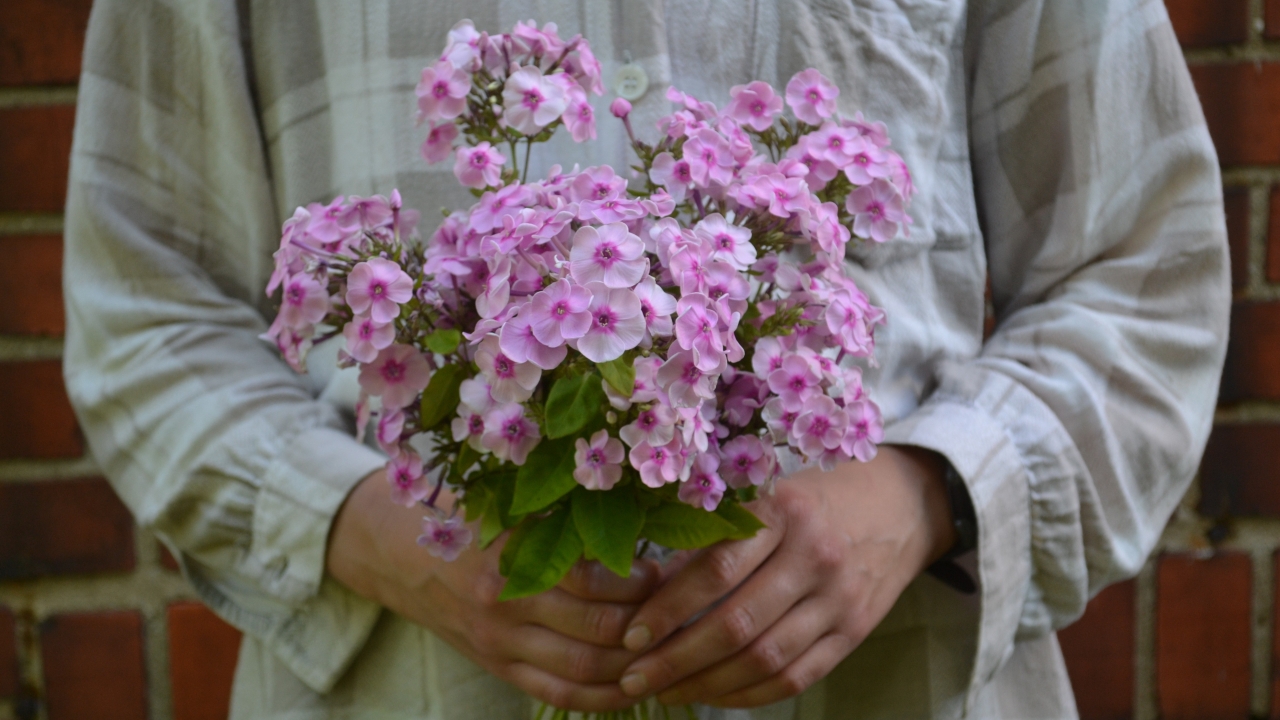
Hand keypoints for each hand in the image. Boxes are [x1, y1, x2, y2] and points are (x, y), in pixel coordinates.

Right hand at [326, 470, 659, 711]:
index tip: (669, 569)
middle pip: (598, 629)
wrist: (399, 554)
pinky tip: (634, 685)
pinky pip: (559, 695)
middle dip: (648, 625)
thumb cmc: (468, 516)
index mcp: (512, 554)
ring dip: (635, 664)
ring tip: (668, 645)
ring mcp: (501, 642)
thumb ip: (565, 513)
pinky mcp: (499, 667)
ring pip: (584, 669)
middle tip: (680, 611)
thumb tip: (645, 511)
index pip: (593, 579)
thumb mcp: (510, 503)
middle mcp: (505, 604)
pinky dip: (603, 697)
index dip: (642, 581)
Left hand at [616, 445, 956, 707]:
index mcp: (783, 512)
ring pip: (765, 659)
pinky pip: (796, 677)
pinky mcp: (854, 632)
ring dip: (707, 684)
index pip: (716, 570)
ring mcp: (839, 599)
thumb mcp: (768, 494)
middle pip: (737, 624)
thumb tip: (644, 583)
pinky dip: (749, 694)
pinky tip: (714, 694)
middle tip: (635, 677)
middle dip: (677, 659)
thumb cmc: (816, 497)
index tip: (631, 634)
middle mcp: (815, 556)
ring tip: (667, 692)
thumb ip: (714, 536)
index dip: (668, 608)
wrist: (903, 503)